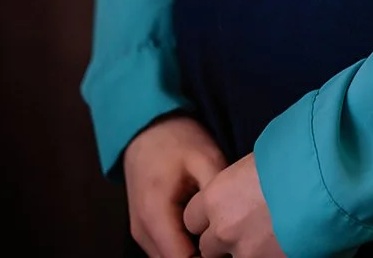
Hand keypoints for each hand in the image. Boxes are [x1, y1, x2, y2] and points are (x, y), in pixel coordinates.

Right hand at [123, 113, 228, 257]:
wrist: (146, 126)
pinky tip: (204, 230)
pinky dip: (185, 246)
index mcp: (155, 215)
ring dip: (193, 253)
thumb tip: (231, 230)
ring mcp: (141, 232)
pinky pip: (166, 250)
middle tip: (229, 241)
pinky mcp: (145, 229)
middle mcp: (142, 232)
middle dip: (204, 257)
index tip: (231, 247)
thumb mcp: (206, 160)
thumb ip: (216, 198)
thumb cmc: (178, 139)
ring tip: (218, 234)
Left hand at [183, 152, 286, 256]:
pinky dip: (265, 255)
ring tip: (266, 235)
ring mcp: (245, 253)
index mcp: (215, 197)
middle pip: (208, 246)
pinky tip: (280, 243)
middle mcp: (223, 229)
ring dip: (244, 249)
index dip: (206, 217)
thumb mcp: (254, 163)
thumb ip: (237, 185)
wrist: (325, 179)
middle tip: (244, 227)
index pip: (190, 219)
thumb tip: (240, 190)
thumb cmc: (293, 159)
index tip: (218, 215)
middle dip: (222, 239)